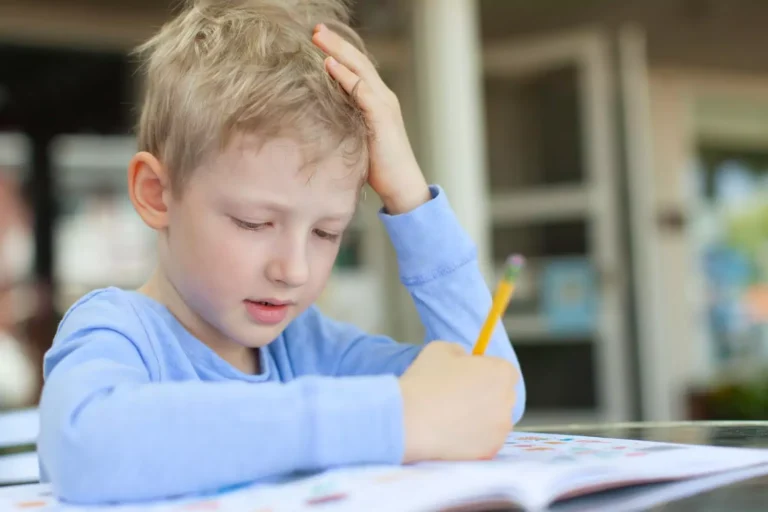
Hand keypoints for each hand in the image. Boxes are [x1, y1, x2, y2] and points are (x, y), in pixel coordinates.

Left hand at [312, 24, 430, 213]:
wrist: (402, 186)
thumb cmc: (379, 168)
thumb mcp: (357, 140)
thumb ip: (344, 123)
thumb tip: (319, 119)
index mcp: (377, 101)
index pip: (357, 69)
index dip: (339, 52)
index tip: (318, 39)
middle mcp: (383, 97)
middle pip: (358, 62)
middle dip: (336, 43)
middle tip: (315, 29)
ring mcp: (384, 105)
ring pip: (360, 69)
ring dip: (338, 51)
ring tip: (318, 37)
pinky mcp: (382, 117)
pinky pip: (361, 90)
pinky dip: (345, 76)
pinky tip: (329, 65)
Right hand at [398, 341, 518, 462]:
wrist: (410, 420)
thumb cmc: (425, 381)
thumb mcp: (441, 349)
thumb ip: (460, 352)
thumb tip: (464, 361)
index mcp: (501, 373)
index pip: (504, 370)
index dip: (485, 372)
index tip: (468, 376)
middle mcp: (508, 401)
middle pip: (502, 396)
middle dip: (486, 395)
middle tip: (458, 396)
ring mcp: (500, 429)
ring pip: (494, 420)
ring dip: (480, 418)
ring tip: (452, 418)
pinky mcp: (489, 451)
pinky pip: (485, 441)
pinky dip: (473, 438)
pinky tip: (451, 433)